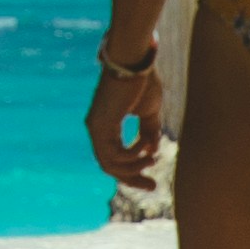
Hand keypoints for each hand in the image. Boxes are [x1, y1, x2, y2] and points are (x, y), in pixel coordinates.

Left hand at [86, 48, 165, 197]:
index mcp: (106, 125)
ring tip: (152, 159)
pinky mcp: (99, 126)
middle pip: (110, 167)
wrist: (135, 61)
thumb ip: (149, 131)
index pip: (114, 158)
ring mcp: (95, 128)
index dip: (132, 171)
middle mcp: (97, 129)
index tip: (152, 180)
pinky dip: (132, 155)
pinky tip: (145, 146)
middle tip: (153, 187)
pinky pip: (114, 155)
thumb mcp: (149, 112)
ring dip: (134, 167)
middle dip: (132, 178)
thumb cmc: (142, 81)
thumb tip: (152, 151)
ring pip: (110, 165)